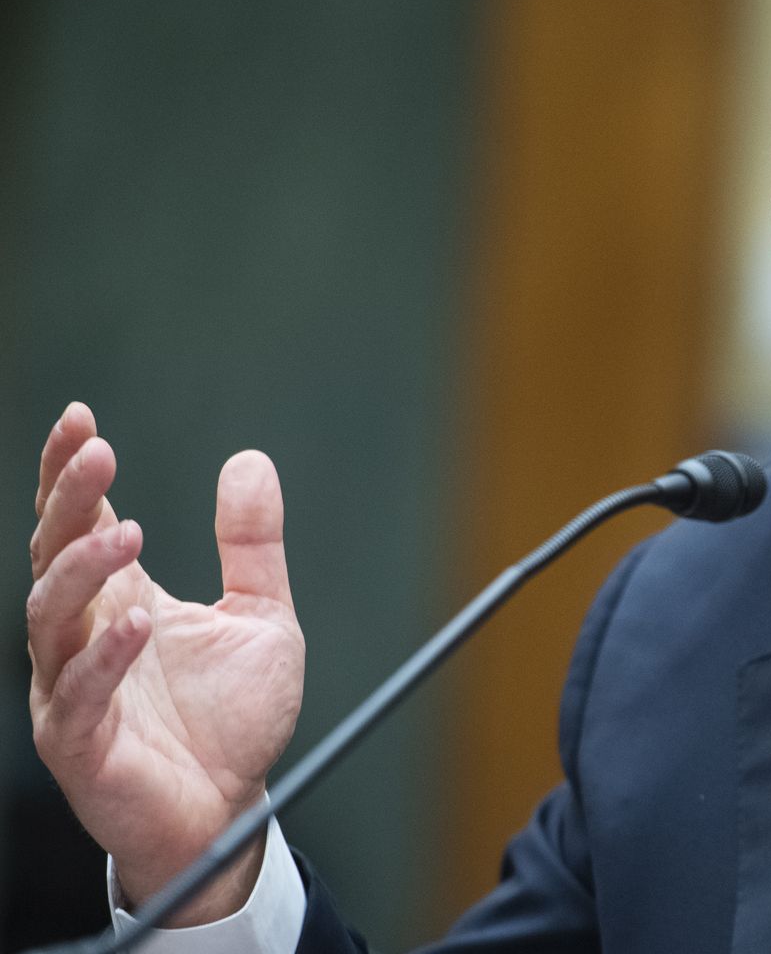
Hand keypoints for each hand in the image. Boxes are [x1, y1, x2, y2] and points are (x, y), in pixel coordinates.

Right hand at [26, 403, 304, 924]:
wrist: (231, 806)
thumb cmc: (232, 717)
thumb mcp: (263, 615)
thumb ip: (253, 544)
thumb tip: (249, 462)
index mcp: (119, 599)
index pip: (79, 523)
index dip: (70, 473)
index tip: (81, 419)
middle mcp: (85, 636)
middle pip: (54, 555)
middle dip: (68, 501)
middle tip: (96, 452)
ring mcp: (73, 688)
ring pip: (51, 617)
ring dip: (82, 569)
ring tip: (125, 532)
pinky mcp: (80, 742)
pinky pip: (80, 695)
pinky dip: (105, 657)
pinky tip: (136, 624)